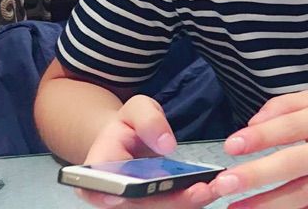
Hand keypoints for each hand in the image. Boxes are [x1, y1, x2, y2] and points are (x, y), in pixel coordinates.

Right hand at [76, 95, 216, 208]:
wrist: (129, 140)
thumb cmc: (129, 124)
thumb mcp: (137, 108)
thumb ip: (148, 120)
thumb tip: (166, 144)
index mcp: (99, 168)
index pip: (95, 187)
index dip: (107, 195)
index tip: (127, 194)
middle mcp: (113, 194)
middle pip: (137, 205)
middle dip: (169, 201)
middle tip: (199, 190)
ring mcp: (135, 203)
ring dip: (186, 203)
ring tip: (213, 188)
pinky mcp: (155, 203)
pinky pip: (172, 205)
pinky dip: (192, 199)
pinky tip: (212, 187)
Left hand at [209, 90, 307, 208]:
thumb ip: (283, 106)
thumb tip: (251, 124)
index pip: (291, 126)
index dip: (260, 136)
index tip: (231, 145)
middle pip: (295, 163)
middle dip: (256, 175)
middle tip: (223, 183)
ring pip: (303, 196)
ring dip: (265, 205)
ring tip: (235, 207)